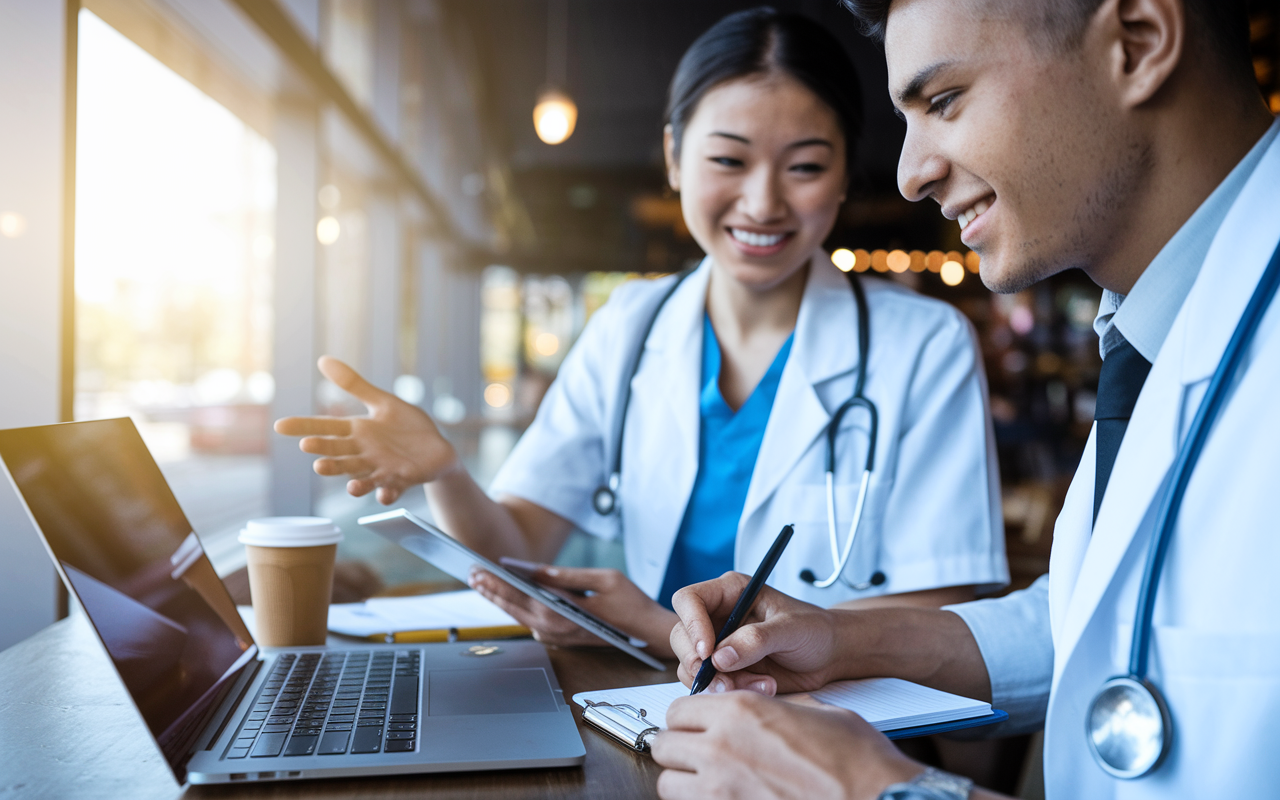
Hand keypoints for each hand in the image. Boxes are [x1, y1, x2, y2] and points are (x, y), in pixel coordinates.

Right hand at [273, 356, 457, 503]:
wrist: (437, 451)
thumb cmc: (406, 427)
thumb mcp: (382, 402)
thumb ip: (354, 385)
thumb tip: (323, 359)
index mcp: (358, 432)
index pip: (325, 427)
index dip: (303, 426)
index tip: (280, 426)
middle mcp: (364, 453)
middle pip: (339, 453)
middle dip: (325, 451)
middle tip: (308, 446)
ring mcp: (382, 469)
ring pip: (361, 476)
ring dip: (351, 480)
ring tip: (343, 483)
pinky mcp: (403, 480)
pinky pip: (392, 490)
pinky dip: (387, 494)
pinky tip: (384, 495)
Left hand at [469, 564, 677, 657]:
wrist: (646, 633)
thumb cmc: (630, 604)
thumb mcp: (603, 579)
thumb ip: (567, 576)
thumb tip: (537, 570)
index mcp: (564, 615)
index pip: (523, 597)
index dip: (497, 584)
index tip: (479, 571)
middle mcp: (556, 630)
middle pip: (515, 608)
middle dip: (491, 590)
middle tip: (471, 573)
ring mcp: (556, 636)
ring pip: (520, 616)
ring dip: (500, 599)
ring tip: (481, 581)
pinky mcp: (558, 637)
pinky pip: (531, 620)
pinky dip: (515, 606)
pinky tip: (504, 593)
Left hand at [652, 691, 920, 799]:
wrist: (876, 798)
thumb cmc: (856, 761)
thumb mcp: (816, 710)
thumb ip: (777, 706)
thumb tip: (765, 705)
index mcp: (741, 711)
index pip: (679, 708)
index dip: (688, 717)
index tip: (698, 725)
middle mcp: (721, 747)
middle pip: (663, 744)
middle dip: (678, 748)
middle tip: (697, 753)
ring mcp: (721, 789)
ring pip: (667, 783)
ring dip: (682, 781)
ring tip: (706, 781)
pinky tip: (725, 798)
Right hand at [670, 573, 843, 694]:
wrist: (830, 656)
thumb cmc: (814, 630)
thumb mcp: (790, 629)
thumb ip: (756, 639)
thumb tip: (721, 657)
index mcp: (731, 593)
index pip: (689, 600)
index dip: (692, 624)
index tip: (707, 652)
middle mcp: (718, 617)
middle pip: (681, 636)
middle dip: (700, 663)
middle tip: (725, 680)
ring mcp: (720, 645)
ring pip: (691, 665)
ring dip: (720, 682)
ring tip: (760, 683)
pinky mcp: (726, 670)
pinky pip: (710, 684)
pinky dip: (732, 692)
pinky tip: (764, 687)